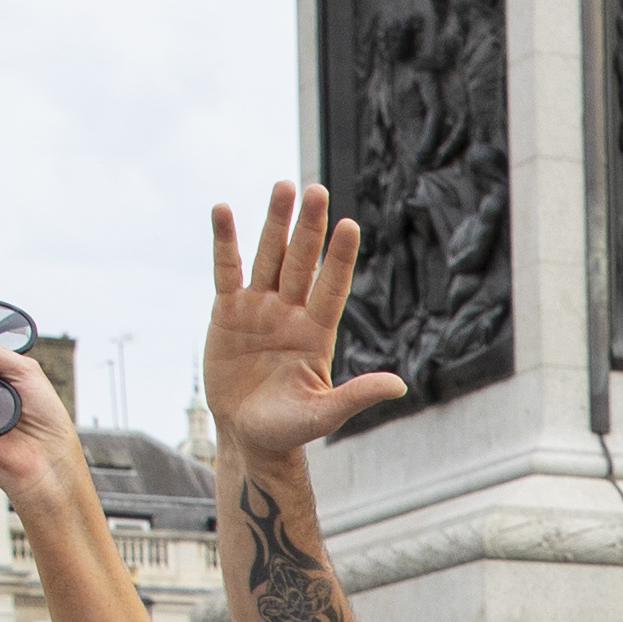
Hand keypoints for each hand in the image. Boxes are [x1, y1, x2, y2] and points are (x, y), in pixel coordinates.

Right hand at [204, 184, 406, 464]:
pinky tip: (223, 210)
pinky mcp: (227, 311)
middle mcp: (291, 312)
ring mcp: (260, 308)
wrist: (248, 434)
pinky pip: (227, 270)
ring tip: (283, 187)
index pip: (332, 287)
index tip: (350, 225)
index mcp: (317, 333)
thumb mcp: (324, 413)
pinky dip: (225, 241)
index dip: (340, 257)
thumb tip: (400, 386)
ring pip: (269, 257)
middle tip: (316, 189)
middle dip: (309, 228)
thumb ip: (357, 395)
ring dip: (275, 223)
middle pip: (302, 262)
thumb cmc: (290, 428)